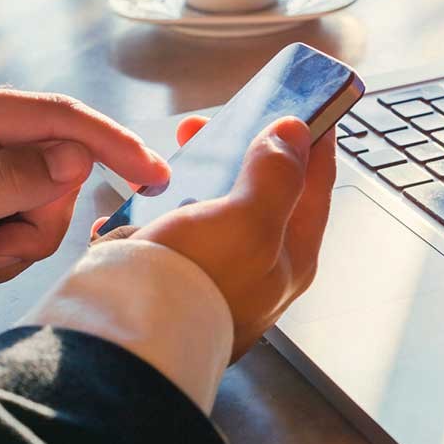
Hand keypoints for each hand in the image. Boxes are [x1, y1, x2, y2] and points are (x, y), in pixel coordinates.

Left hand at [0, 87, 169, 345]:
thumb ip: (11, 179)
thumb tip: (76, 156)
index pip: (56, 116)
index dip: (109, 142)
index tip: (152, 173)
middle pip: (62, 162)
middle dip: (39, 214)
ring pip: (55, 196)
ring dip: (25, 237)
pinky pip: (38, 218)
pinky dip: (16, 246)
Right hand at [94, 114, 335, 361]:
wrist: (127, 339)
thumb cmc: (194, 284)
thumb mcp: (248, 219)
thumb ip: (276, 175)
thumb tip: (294, 136)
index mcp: (290, 256)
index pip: (315, 185)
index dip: (312, 140)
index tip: (306, 104)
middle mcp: (258, 269)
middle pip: (260, 194)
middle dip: (236, 151)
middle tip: (210, 125)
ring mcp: (213, 276)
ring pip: (210, 211)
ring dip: (190, 180)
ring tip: (166, 162)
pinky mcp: (170, 280)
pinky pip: (165, 236)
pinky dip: (150, 214)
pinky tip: (134, 204)